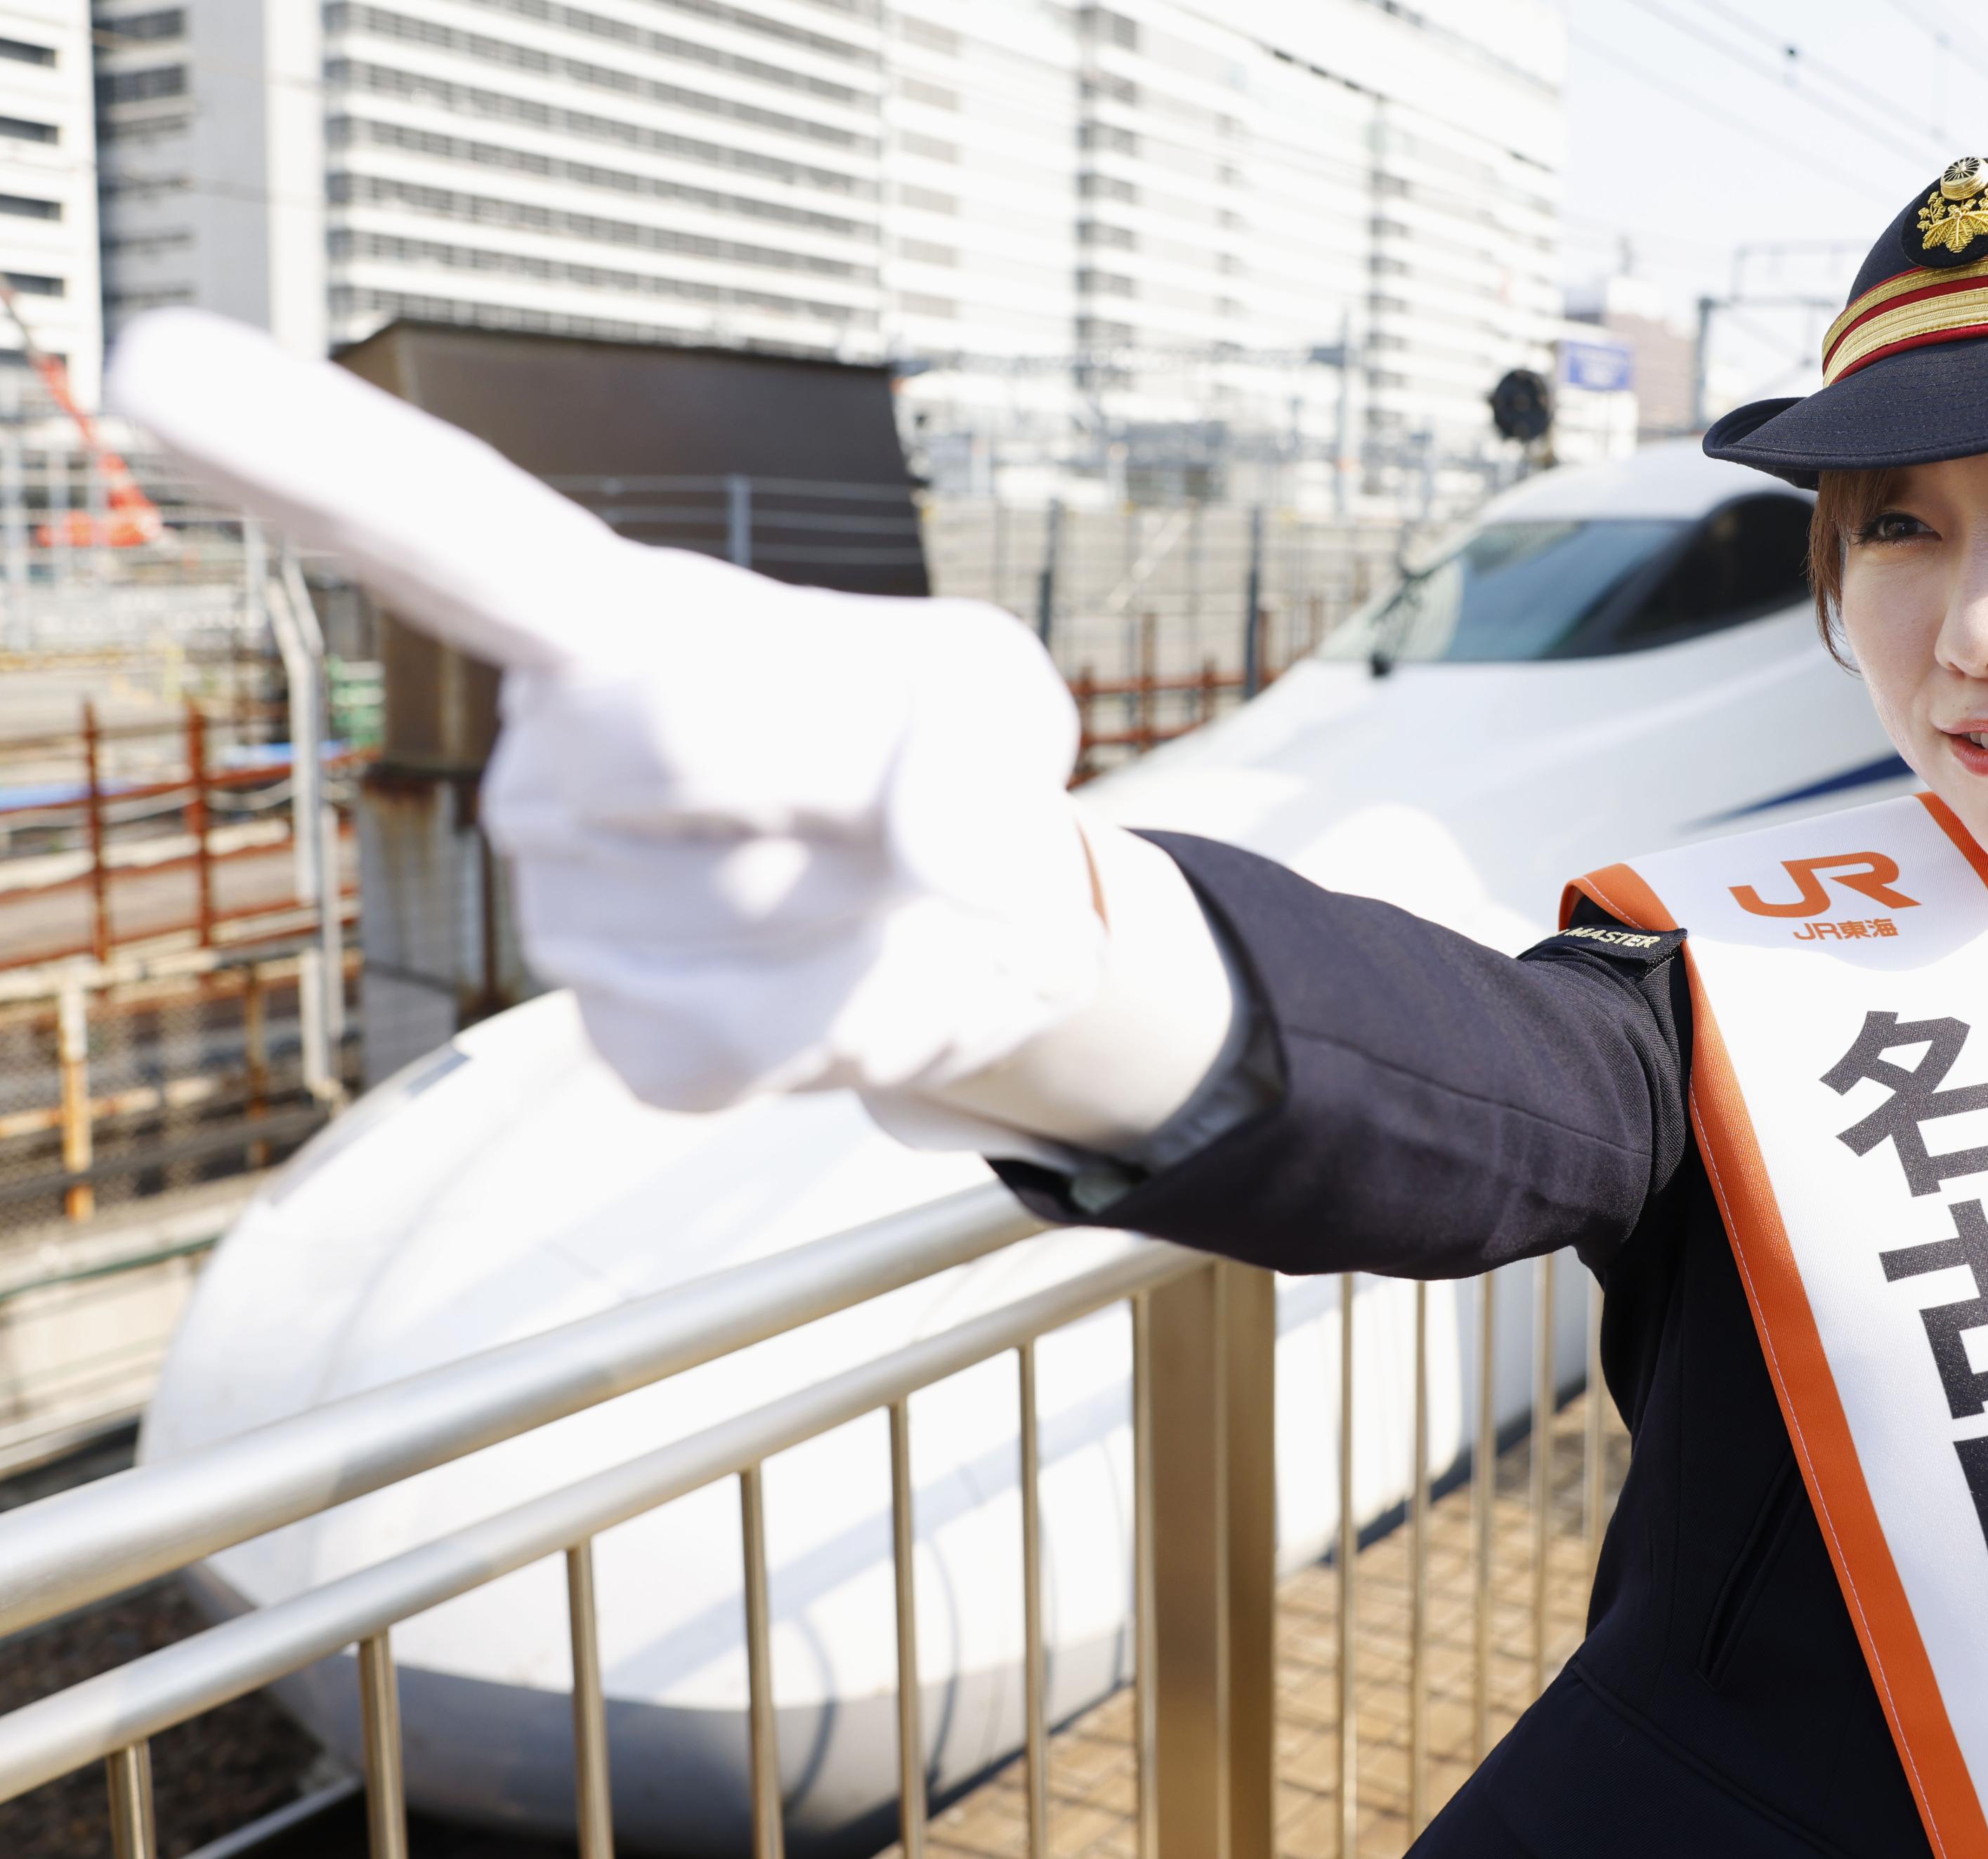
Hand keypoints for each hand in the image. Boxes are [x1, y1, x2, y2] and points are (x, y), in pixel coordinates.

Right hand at [107, 310, 1104, 1112]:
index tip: (156, 363)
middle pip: (682, 752)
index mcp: (623, 622)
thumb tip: (926, 848)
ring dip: (882, 913)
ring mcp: (573, 910)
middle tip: (914, 800)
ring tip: (884, 889)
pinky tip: (856, 972)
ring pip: (763, 918)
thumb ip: (977, 737)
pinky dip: (874, 1015)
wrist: (953, 911)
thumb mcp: (995, 694)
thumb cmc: (941, 757)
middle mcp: (552, 758)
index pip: (449, 534)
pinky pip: (778, 1042)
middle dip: (846, 783)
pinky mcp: (634, 1039)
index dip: (305, 454)